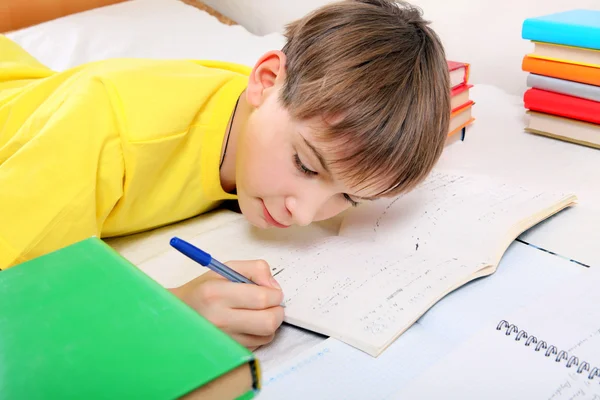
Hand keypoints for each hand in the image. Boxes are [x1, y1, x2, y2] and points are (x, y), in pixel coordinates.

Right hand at [169, 259, 283, 349]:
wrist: (179, 314)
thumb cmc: (205, 290)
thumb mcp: (226, 269)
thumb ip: (255, 269)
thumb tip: (274, 287)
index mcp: (216, 294)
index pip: (262, 298)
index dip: (275, 294)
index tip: (272, 292)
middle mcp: (219, 319)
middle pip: (268, 322)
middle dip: (278, 311)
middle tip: (272, 304)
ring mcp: (223, 339)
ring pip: (267, 335)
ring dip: (270, 324)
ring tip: (258, 313)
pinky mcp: (228, 352)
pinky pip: (258, 345)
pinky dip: (260, 335)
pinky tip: (249, 325)